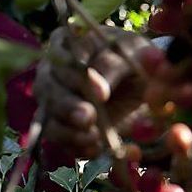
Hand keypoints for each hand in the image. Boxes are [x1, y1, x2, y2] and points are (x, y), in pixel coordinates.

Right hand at [34, 26, 151, 157]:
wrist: (143, 81)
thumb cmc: (136, 57)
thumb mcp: (133, 53)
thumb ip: (114, 65)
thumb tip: (98, 92)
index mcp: (67, 42)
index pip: (61, 58)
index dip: (77, 77)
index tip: (102, 94)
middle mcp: (52, 69)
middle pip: (48, 88)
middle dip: (68, 106)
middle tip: (88, 118)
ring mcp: (52, 97)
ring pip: (48, 114)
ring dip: (67, 129)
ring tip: (92, 138)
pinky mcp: (60, 122)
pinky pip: (58, 136)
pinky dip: (74, 145)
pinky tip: (93, 149)